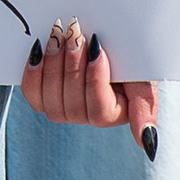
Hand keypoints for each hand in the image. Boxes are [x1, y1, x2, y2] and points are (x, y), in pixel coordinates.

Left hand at [20, 20, 162, 150]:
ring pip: (50, 99)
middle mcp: (86, 116)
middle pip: (72, 104)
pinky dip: (33, 72)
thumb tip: (147, 146)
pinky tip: (39, 49)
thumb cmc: (129, 59)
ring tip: (59, 35)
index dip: (95, 80)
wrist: (107, 39)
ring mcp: (63, 107)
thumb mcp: (143, 78)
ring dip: (53, 64)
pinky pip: (33, 93)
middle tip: (76, 33)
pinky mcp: (42, 96)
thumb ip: (145, 108)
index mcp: (113, 116)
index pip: (99, 111)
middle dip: (73, 65)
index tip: (98, 49)